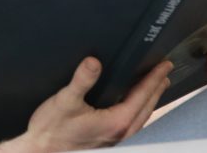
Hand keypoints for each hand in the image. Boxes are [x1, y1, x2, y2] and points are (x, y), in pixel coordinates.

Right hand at [10, 57, 172, 150]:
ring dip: (150, 100)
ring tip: (155, 87)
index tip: (164, 65)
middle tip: (164, 71)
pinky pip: (133, 124)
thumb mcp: (65, 100)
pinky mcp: (108, 141)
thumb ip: (81, 81)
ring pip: (142, 118)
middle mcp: (120, 133)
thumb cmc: (52, 130)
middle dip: (157, 88)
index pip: (142, 96)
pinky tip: (133, 107)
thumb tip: (94, 62)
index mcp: (115, 122)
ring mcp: (115, 140)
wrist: (41, 150)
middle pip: (147, 107)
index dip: (154, 78)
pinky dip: (139, 111)